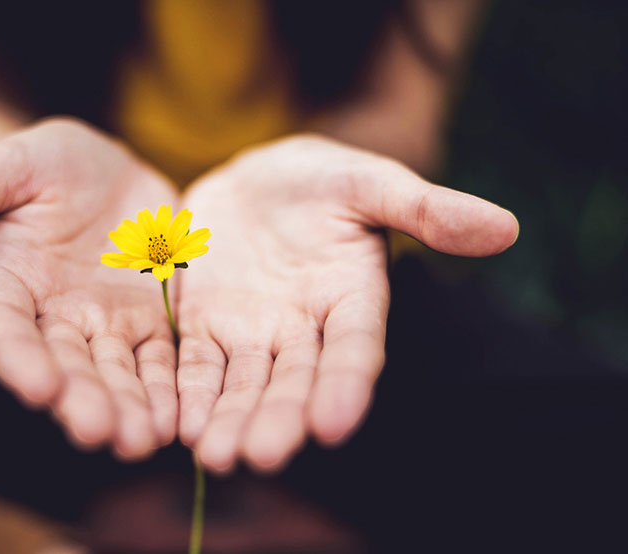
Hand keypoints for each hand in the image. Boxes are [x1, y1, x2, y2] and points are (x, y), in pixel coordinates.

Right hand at [0, 118, 178, 459]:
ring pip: (115, 373)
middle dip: (81, 399)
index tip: (38, 388)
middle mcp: (52, 318)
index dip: (18, 359)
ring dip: (128, 408)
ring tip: (143, 440)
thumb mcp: (6, 166)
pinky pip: (159, 359)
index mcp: (7, 285)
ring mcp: (103, 324)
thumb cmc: (44, 164)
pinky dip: (168, 388)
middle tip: (100, 433)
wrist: (104, 170)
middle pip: (64, 366)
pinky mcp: (148, 321)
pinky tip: (179, 418)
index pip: (4, 329)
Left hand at [176, 135, 518, 472]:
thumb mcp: (369, 182)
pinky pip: (196, 365)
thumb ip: (426, 208)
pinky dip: (188, 393)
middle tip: (261, 456)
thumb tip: (505, 227)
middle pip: (294, 381)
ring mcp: (252, 332)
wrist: (254, 180)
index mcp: (351, 298)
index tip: (334, 424)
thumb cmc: (321, 179)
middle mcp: (303, 329)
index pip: (355, 348)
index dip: (346, 384)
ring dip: (230, 420)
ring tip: (214, 456)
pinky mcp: (204, 326)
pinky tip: (178, 425)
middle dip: (279, 418)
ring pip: (243, 384)